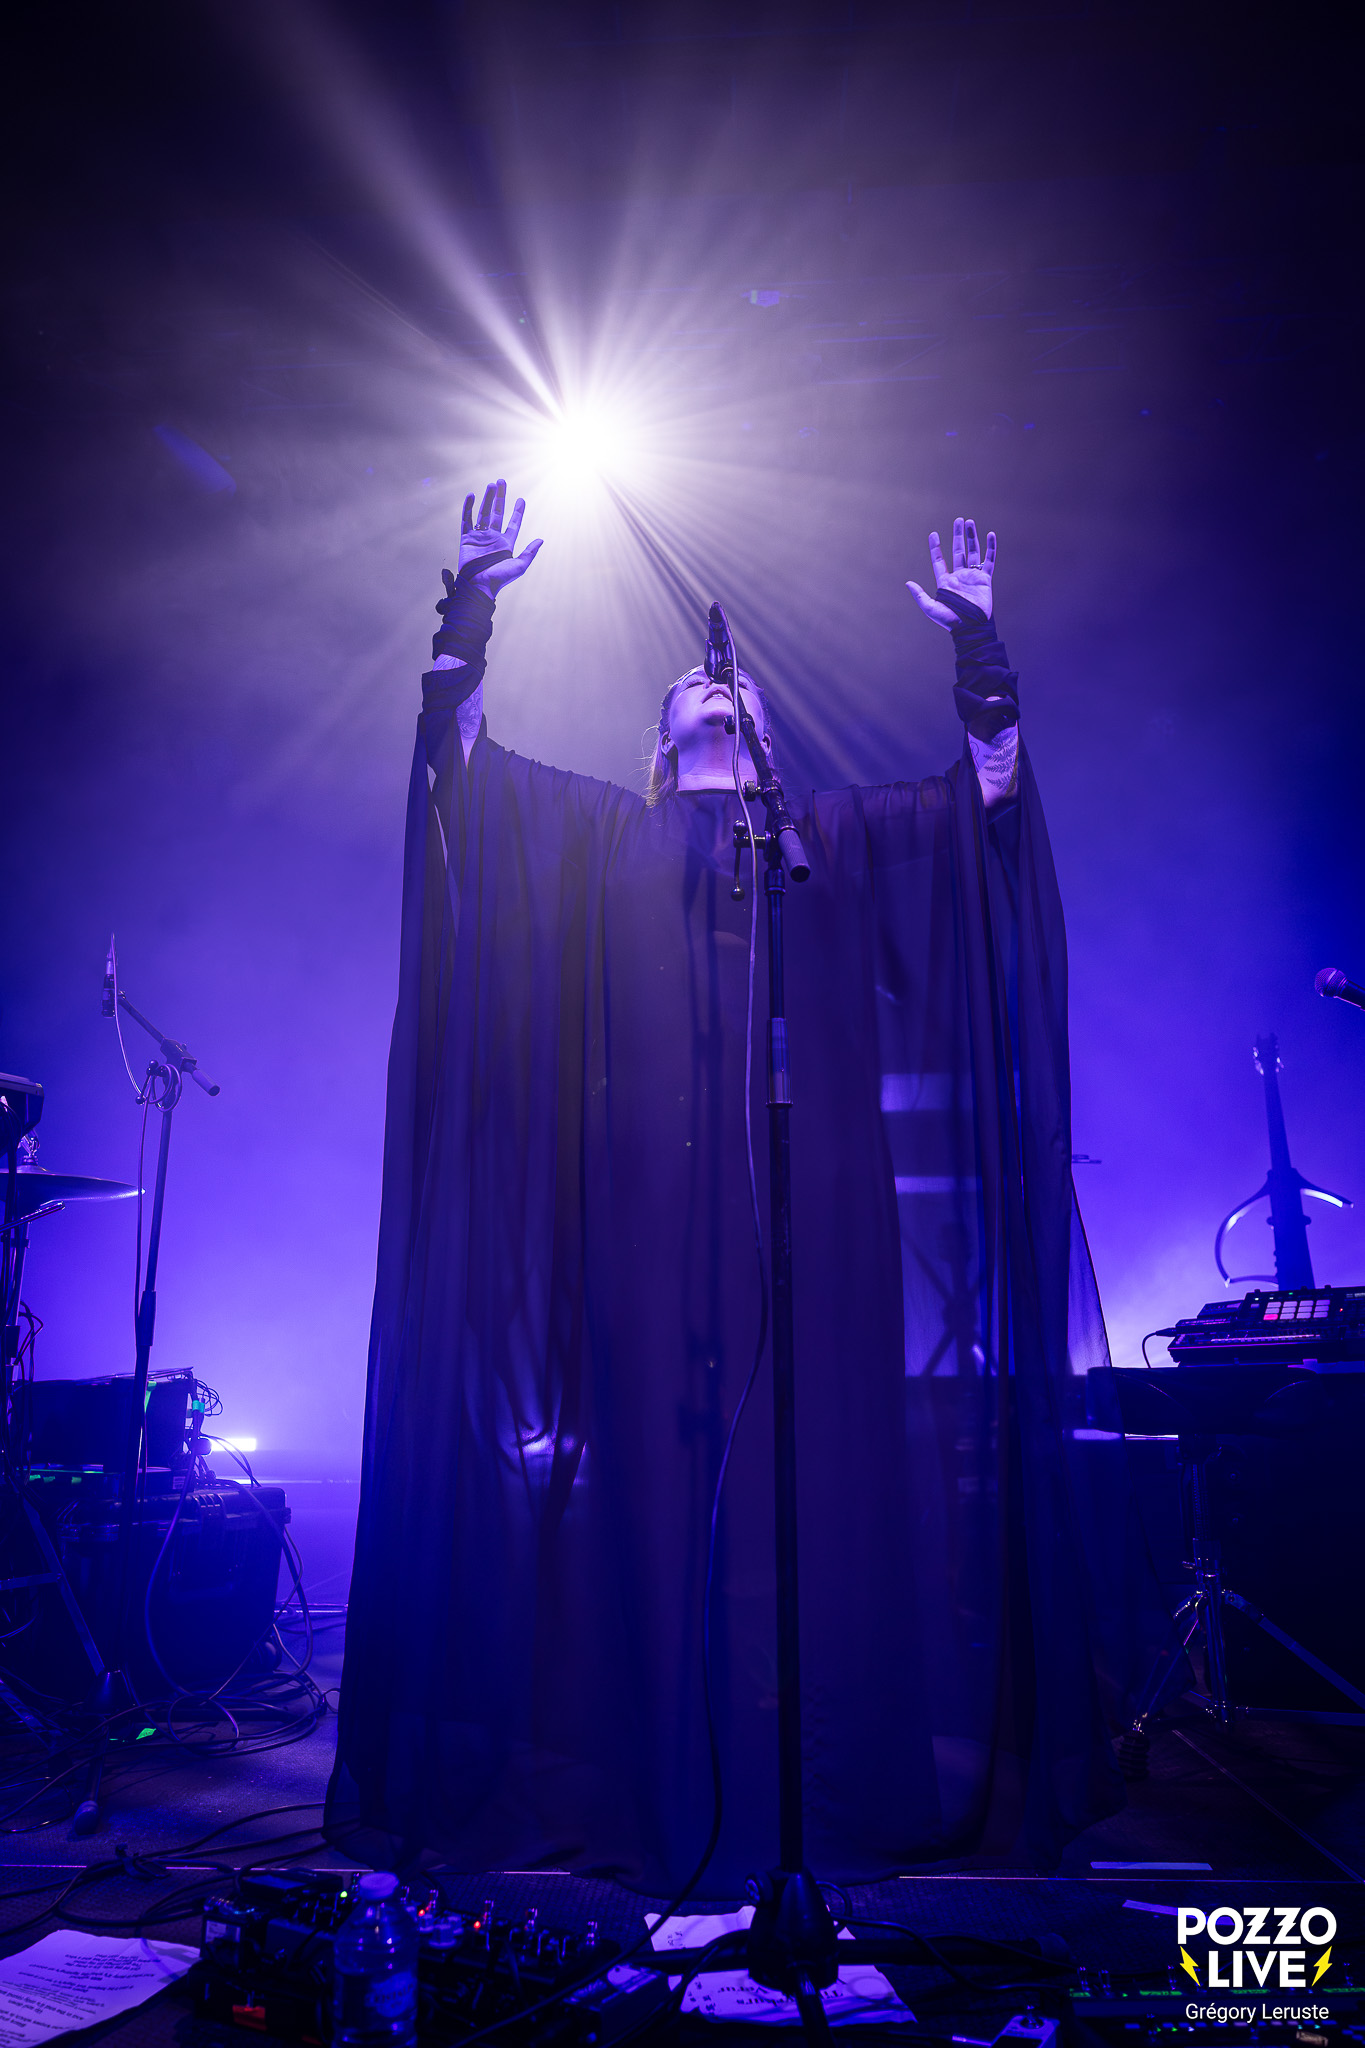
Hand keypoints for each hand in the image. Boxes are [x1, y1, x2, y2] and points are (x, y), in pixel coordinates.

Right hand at [453, 478, 542, 595]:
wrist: (478, 586)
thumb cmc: (499, 579)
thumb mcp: (519, 566)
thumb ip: (529, 553)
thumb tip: (541, 540)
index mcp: (506, 543)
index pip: (513, 523)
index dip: (518, 511)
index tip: (521, 500)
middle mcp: (493, 538)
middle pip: (497, 513)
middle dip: (500, 497)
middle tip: (501, 481)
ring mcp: (479, 537)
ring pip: (483, 513)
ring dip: (487, 499)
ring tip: (491, 485)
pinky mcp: (466, 539)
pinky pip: (466, 520)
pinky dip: (467, 508)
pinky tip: (471, 496)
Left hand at [906, 515, 995, 628]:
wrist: (971, 628)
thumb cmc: (950, 621)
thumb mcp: (931, 608)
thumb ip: (920, 595)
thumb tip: (908, 583)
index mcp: (945, 582)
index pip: (939, 560)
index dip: (936, 547)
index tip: (933, 534)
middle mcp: (959, 576)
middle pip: (958, 551)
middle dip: (958, 535)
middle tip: (958, 520)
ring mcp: (972, 577)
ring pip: (973, 552)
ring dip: (972, 537)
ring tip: (970, 522)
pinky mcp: (985, 579)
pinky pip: (989, 560)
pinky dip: (991, 548)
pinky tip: (990, 535)